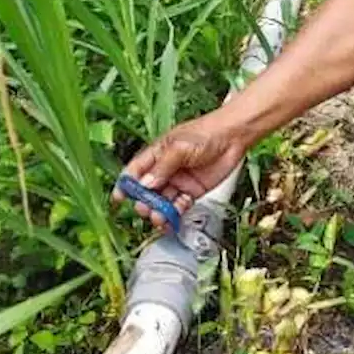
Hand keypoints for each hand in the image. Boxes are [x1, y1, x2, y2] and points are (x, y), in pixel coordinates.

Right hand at [114, 112, 246, 227]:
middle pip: (147, 190)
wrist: (234, 137)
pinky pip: (178, 206)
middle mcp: (165, 169)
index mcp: (157, 154)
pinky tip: (171, 221)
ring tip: (159, 218)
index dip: (126, 184)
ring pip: (162, 201)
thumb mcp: (180, 147)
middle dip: (143, 202)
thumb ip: (163, 167)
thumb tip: (146, 184)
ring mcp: (179, 181)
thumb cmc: (207, 132)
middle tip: (145, 209)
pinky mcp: (192, 191)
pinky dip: (174, 215)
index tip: (119, 198)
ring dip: (158, 211)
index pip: (135, 171)